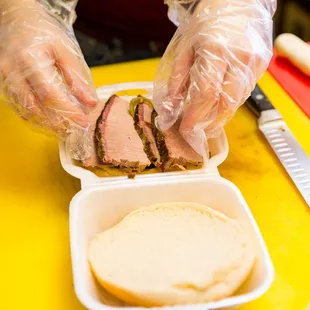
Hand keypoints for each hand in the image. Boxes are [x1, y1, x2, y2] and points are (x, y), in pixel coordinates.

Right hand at [0, 1, 98, 158]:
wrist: (17, 19)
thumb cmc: (44, 32)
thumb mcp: (66, 50)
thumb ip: (77, 78)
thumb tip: (90, 103)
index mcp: (30, 60)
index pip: (51, 95)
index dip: (69, 112)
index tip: (84, 122)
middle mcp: (13, 72)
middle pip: (36, 108)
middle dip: (59, 123)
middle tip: (76, 129)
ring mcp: (4, 79)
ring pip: (26, 112)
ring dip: (47, 124)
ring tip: (66, 128)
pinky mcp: (4, 84)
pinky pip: (19, 108)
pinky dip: (36, 118)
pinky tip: (50, 120)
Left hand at [154, 0, 274, 154]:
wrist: (240, 2)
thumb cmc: (208, 21)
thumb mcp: (186, 46)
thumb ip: (178, 77)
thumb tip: (172, 104)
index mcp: (215, 52)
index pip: (205, 95)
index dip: (195, 117)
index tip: (187, 129)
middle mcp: (238, 60)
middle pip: (225, 104)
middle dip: (210, 123)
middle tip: (198, 131)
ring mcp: (253, 63)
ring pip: (237, 102)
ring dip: (220, 115)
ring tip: (207, 121)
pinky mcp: (261, 66)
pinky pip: (245, 93)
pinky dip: (230, 103)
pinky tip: (220, 105)